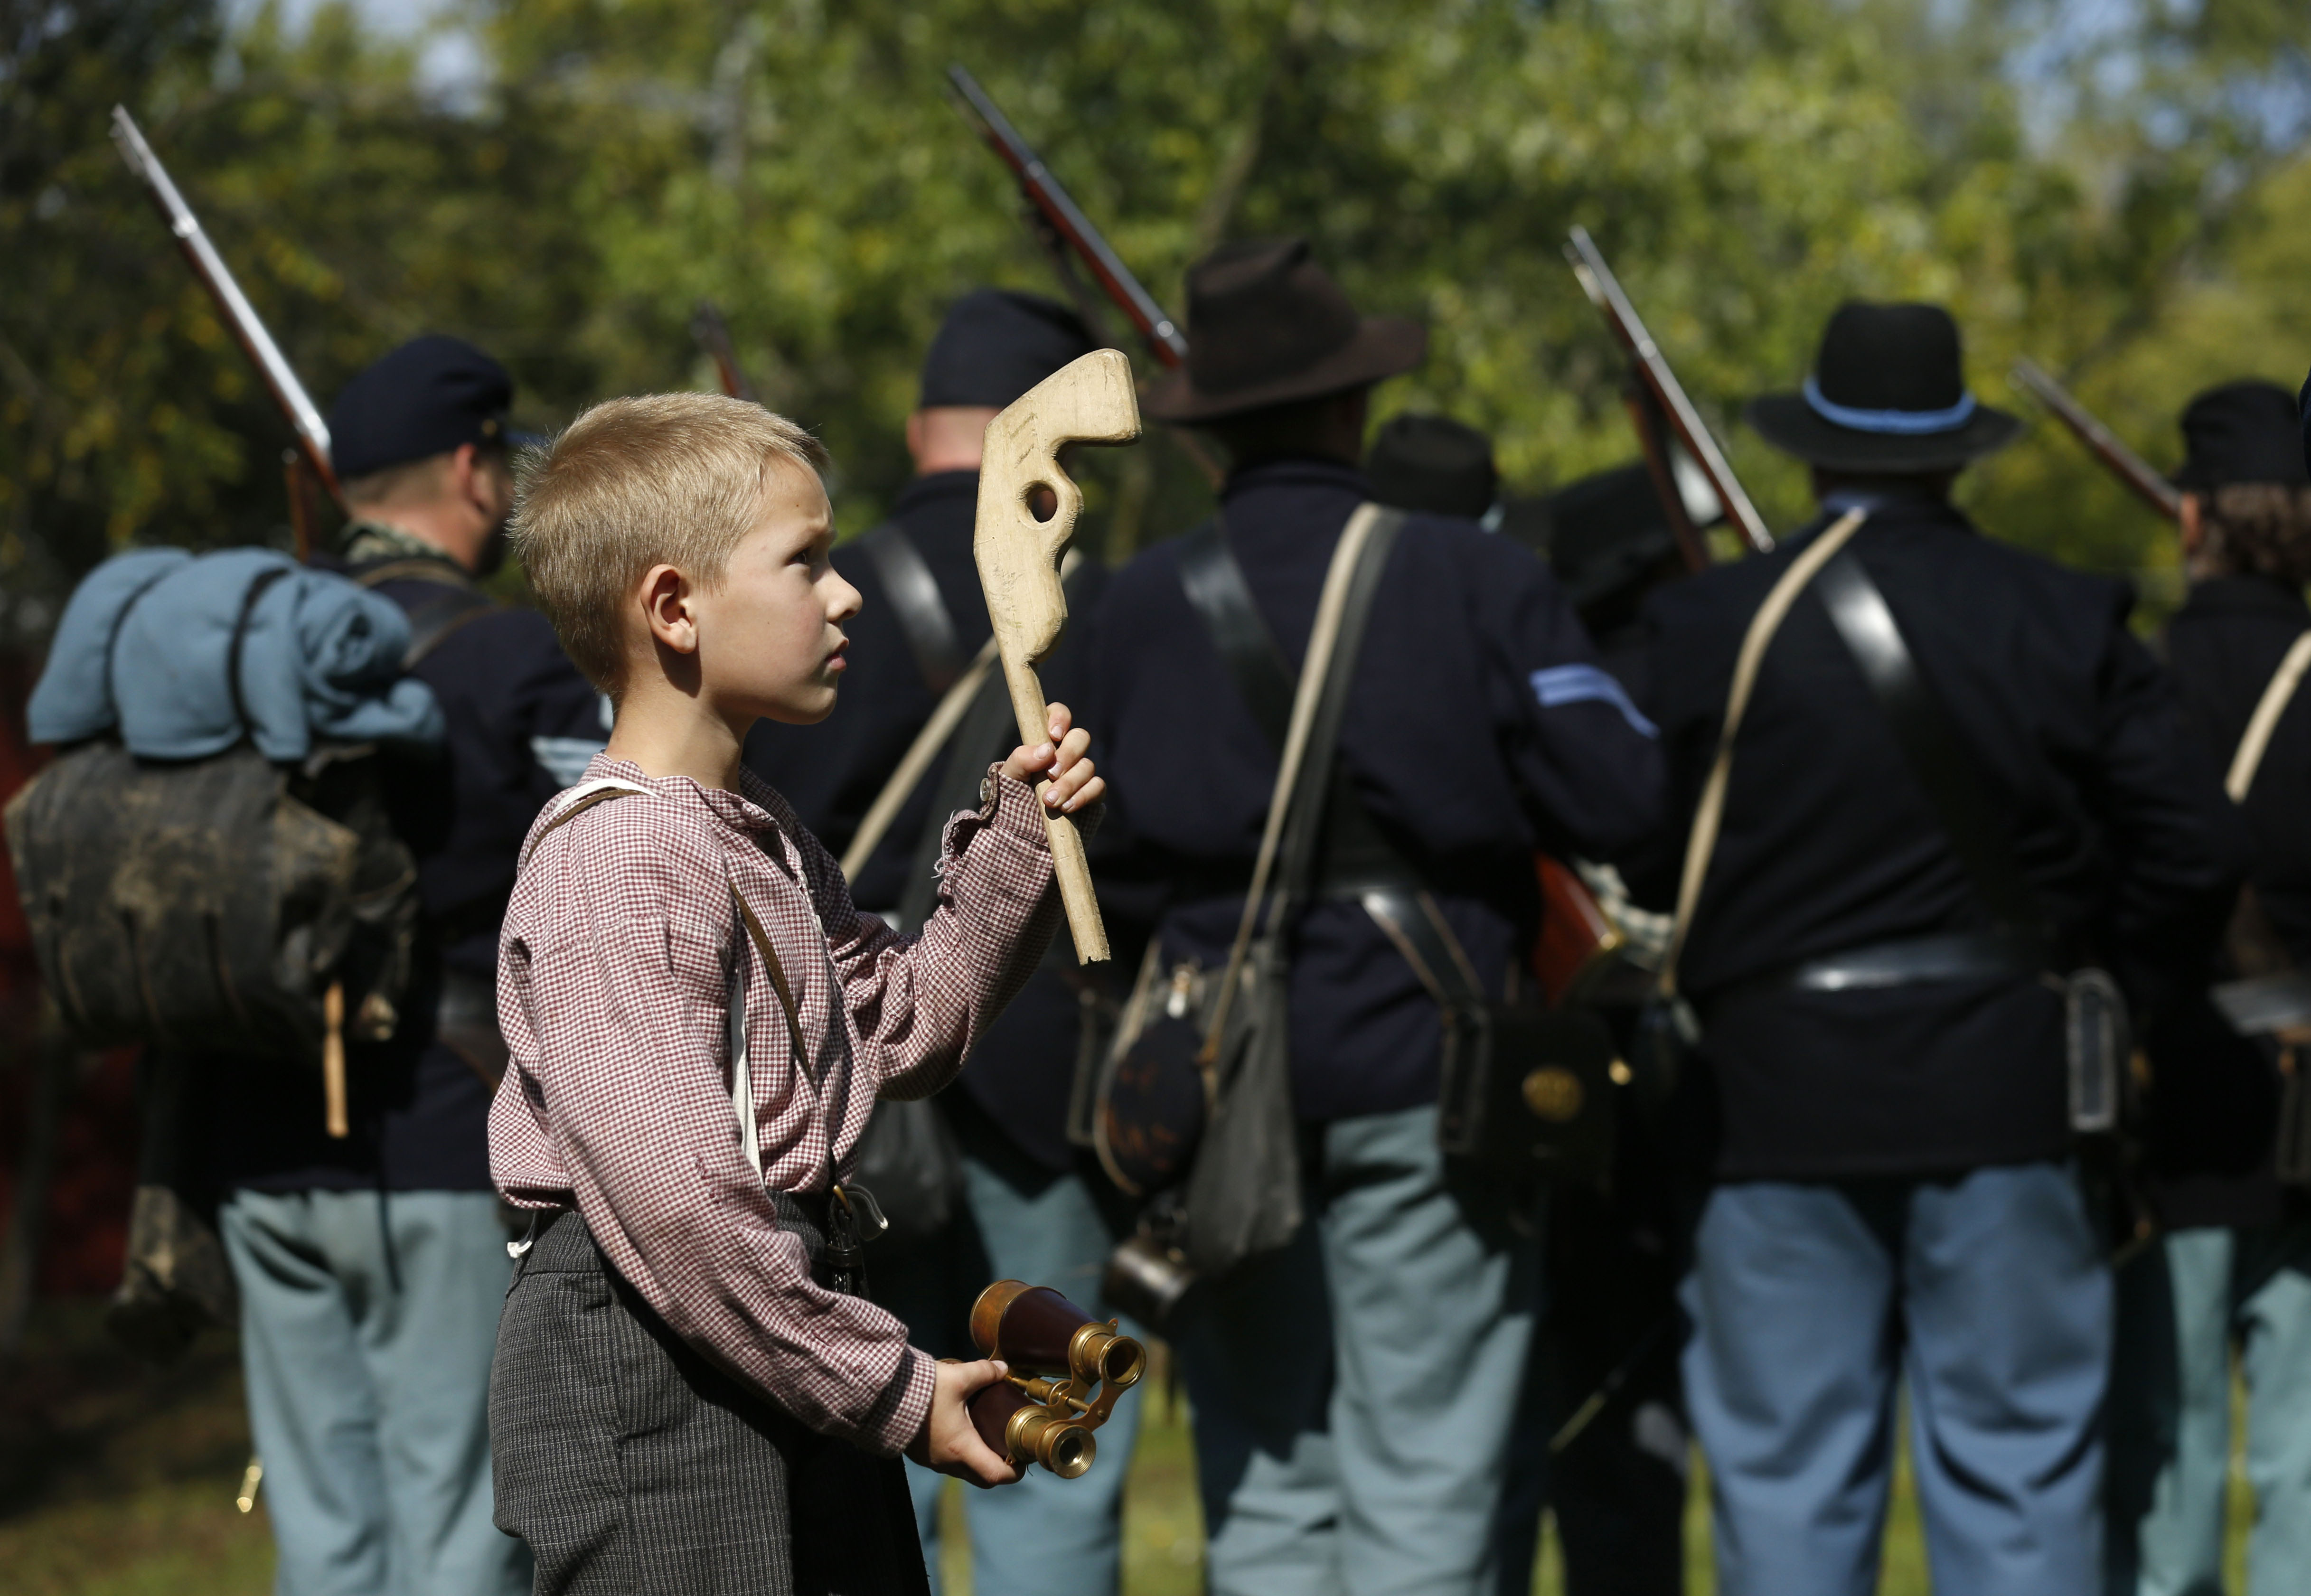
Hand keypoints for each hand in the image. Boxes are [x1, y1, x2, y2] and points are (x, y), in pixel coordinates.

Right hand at [906, 1357, 1022, 1487]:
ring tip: (985, 1434)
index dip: (1014, 1471)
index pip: (996, 1475)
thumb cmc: (924, 1391)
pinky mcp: (920, 1454)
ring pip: (963, 1470)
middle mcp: (948, 1461)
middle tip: (1007, 1446)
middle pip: (982, 1478)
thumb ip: (984, 1372)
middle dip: (998, 1467)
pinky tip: (960, 1429)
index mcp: (962, 1448)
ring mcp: (932, 1460)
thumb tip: (1003, 1368)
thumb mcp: (959, 1377)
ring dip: (977, 1459)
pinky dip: (959, 1453)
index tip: (1022, 1459)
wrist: (884, 1396)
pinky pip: (946, 1462)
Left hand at [1001, 702, 1103, 813]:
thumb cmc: (1013, 798)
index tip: (1053, 736)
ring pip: (1088, 766)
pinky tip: (1066, 807)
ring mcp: (1080, 773)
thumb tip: (1046, 750)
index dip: (1060, 718)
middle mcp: (1065, 753)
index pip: (1058, 714)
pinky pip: (1097, 787)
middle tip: (1051, 773)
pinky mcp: (1091, 794)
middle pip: (1080, 737)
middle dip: (1068, 754)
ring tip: (1050, 801)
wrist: (1021, 833)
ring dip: (1070, 782)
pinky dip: (1083, 796)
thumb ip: (1021, 759)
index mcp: (1045, 740)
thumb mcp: (1009, 777)